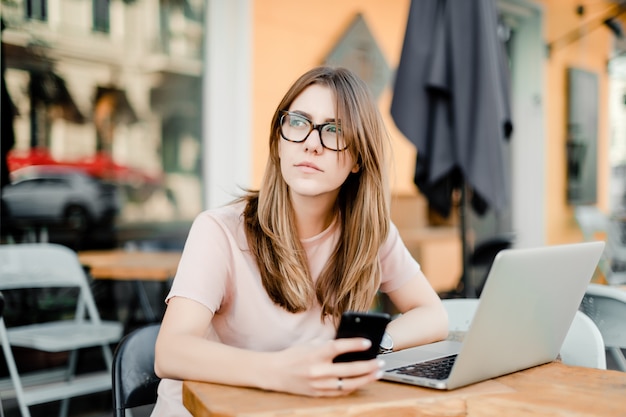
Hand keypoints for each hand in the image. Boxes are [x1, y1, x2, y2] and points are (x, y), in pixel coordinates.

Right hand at [261, 338, 384, 396]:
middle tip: (380, 362)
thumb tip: (350, 343)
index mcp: (314, 354)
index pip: (337, 348)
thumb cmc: (293, 355)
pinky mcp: (318, 394)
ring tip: (377, 372)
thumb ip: (328, 344)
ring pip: (348, 384)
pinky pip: (341, 392)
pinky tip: (363, 381)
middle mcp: (317, 371)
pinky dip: (353, 386)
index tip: (368, 342)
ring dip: (365, 379)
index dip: (354, 344)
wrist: (274, 373)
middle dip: (367, 366)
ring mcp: (318, 385)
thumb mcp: (309, 344)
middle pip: (348, 369)